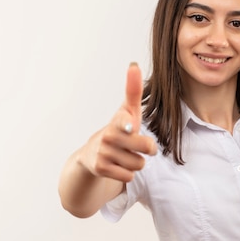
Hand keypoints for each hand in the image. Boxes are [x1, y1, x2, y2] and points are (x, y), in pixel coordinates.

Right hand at [79, 63, 156, 181]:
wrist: (92, 154)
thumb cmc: (119, 129)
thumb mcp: (127, 111)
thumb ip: (133, 91)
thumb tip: (133, 65)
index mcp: (118, 121)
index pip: (124, 122)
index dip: (128, 124)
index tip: (130, 126)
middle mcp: (108, 136)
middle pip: (146, 147)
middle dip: (147, 149)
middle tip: (137, 145)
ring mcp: (103, 153)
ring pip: (139, 164)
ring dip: (136, 162)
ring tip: (125, 155)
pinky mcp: (100, 169)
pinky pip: (129, 176)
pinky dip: (128, 174)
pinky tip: (118, 165)